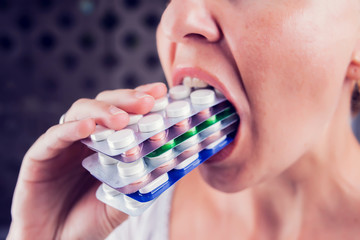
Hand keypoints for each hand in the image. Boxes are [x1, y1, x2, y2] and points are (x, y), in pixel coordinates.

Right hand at [7, 83, 166, 239]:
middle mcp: (85, 137)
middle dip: (126, 100)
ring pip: (79, 113)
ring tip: (122, 119)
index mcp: (106, 142)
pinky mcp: (39, 156)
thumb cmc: (92, 218)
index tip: (162, 92)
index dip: (142, 99)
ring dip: (102, 111)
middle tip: (147, 102)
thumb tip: (171, 162)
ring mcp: (63, 144)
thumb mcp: (124, 200)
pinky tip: (88, 127)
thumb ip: (143, 183)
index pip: (125, 112)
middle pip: (104, 104)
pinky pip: (54, 137)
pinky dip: (70, 129)